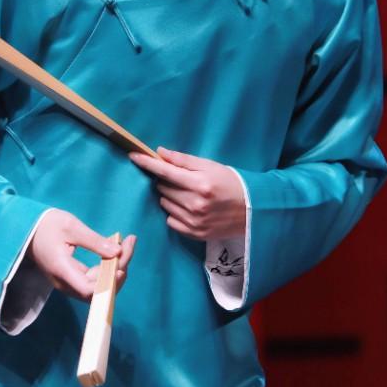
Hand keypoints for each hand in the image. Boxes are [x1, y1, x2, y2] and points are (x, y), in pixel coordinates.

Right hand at [28, 209, 135, 300]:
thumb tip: (117, 252)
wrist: (27, 230)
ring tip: (127, 243)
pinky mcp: (72, 278)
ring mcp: (68, 282)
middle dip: (118, 270)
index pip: (89, 289)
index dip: (108, 283)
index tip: (122, 265)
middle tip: (129, 243)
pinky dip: (107, 267)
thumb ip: (94, 241)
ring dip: (115, 268)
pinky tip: (115, 250)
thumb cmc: (47, 225)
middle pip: (97, 290)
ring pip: (97, 286)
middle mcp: (64, 282)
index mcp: (61, 269)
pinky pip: (93, 279)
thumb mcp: (71, 227)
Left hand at [129, 147, 245, 240]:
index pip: (165, 172)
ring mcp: (194, 221)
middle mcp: (195, 204)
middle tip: (181, 178)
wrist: (253, 211)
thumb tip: (160, 153)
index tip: (133, 155)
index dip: (147, 163)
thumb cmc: (232, 183)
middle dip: (166, 179)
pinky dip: (175, 212)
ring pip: (165, 203)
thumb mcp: (211, 166)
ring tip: (188, 193)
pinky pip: (171, 220)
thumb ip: (184, 160)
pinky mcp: (194, 234)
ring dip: (170, 195)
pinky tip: (189, 207)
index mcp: (200, 184)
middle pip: (163, 187)